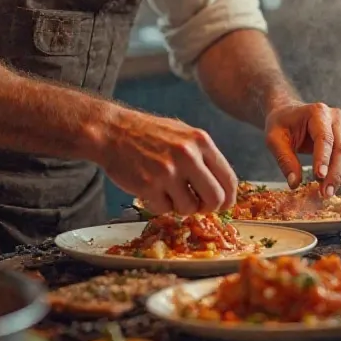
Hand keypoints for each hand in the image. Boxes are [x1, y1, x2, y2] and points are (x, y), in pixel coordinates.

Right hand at [100, 108, 237, 215]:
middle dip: (208, 208)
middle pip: (215, 199)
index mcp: (200, 141)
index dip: (228, 198)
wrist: (112, 131)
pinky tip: (151, 189)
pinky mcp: (148, 186)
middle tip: (198, 205)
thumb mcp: (182, 134)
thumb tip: (221, 186)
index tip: (223, 204)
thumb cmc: (147, 133)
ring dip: (180, 207)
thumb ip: (202, 156)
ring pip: (190, 209)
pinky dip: (159, 205)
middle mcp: (187, 155)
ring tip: (168, 191)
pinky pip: (165, 210)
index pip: (228, 179)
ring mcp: (167, 171)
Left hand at [264, 101, 340, 195]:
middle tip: (325, 193)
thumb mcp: (274, 139)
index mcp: (317, 112)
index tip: (319, 178)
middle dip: (335, 174)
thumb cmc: (281, 125)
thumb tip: (294, 184)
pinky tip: (336, 182)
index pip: (325, 138)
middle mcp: (336, 116)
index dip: (324, 159)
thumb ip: (284, 160)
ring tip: (328, 190)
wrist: (289, 114)